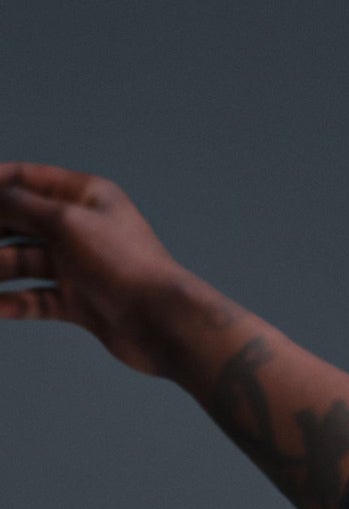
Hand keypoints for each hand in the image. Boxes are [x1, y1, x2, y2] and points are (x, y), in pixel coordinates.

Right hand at [0, 161, 191, 376]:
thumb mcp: (65, 221)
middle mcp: (83, 228)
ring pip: (26, 263)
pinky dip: (16, 302)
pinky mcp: (83, 304)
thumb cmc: (124, 265)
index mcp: (86, 196)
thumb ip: (19, 205)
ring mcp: (82, 268)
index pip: (26, 178)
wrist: (164, 323)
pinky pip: (40, 299)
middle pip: (20, 222)